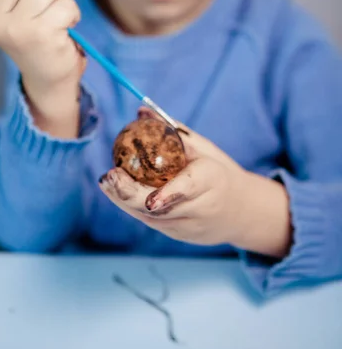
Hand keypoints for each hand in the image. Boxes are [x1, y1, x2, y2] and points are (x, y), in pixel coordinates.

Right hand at [0, 0, 85, 135]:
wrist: (50, 82)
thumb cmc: (36, 44)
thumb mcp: (14, 18)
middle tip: (45, 8)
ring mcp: (20, 28)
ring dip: (57, 0)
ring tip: (56, 21)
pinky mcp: (45, 33)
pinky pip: (65, 3)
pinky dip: (73, 12)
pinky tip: (68, 28)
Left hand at [100, 108, 291, 256]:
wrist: (241, 211)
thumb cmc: (218, 171)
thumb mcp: (204, 148)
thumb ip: (172, 131)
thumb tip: (141, 111)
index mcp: (212, 182)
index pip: (189, 189)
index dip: (168, 195)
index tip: (149, 200)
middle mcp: (202, 209)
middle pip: (162, 209)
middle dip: (131, 195)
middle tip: (109, 177)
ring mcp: (191, 228)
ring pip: (152, 219)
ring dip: (124, 201)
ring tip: (106, 182)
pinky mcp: (181, 237)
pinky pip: (153, 223)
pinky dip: (133, 207)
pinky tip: (118, 192)